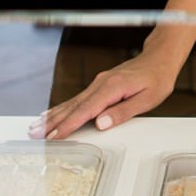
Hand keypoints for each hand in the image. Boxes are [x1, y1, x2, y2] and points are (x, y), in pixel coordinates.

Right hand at [28, 48, 175, 139]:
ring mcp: (99, 82)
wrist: (160, 58)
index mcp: (112, 87)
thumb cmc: (157, 78)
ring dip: (54, 115)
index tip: (53, 137)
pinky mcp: (101, 84)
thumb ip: (123, 112)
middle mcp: (102, 83)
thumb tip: (101, 123)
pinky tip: (54, 113)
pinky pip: (78, 98)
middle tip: (35, 135)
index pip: (85, 111)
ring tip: (36, 127)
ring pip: (73, 102)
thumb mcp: (147, 99)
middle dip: (53, 122)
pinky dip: (64, 107)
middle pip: (73, 106)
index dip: (68, 126)